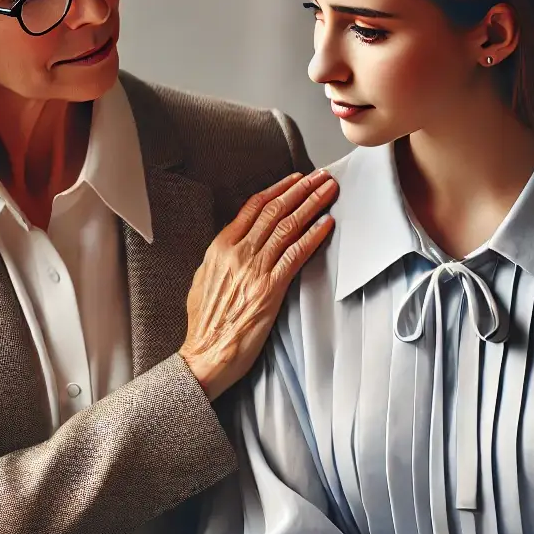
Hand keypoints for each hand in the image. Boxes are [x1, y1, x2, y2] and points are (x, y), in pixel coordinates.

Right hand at [180, 170, 336, 398]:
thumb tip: (235, 248)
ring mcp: (254, 270)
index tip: (294, 179)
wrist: (205, 355)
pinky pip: (295, 255)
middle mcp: (237, 253)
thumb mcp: (203, 281)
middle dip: (301, 189)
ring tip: (329, 192)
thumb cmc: (205, 325)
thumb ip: (221, 260)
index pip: (253, 207)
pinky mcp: (270, 289)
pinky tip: (326, 225)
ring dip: (312, 205)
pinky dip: (313, 237)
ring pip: (287, 227)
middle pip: (275, 211)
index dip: (278, 189)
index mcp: (220, 248)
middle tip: (321, 177)